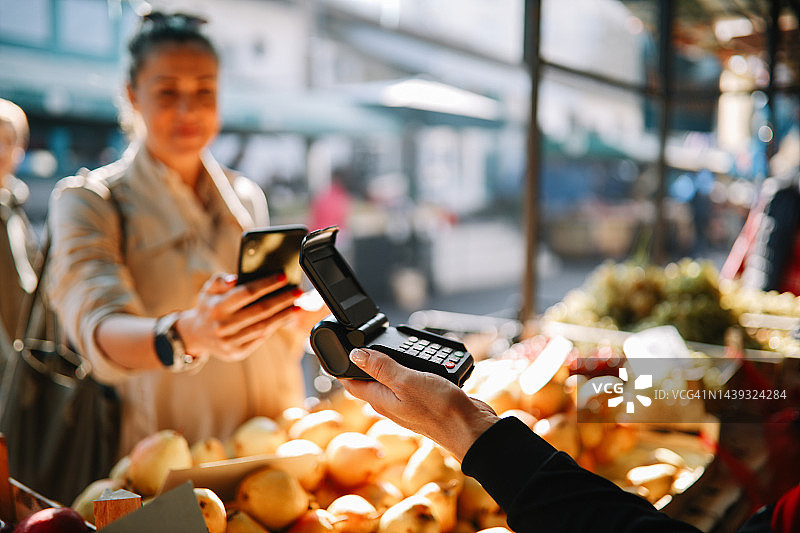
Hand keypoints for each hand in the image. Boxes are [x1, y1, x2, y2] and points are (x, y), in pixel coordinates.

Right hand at [176, 272, 300, 361]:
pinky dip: (275, 327)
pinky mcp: (237, 352)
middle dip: (282, 300)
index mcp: (217, 307)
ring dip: (283, 315)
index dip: (267, 284)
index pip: (247, 293)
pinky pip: (261, 338)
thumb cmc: (208, 308)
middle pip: (260, 310)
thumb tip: (236, 279)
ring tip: (297, 306)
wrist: (196, 335)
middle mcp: (224, 325)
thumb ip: (220, 280)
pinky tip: (286, 318)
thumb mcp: (208, 290)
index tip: (283, 276)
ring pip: (263, 326)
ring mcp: (230, 341)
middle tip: (298, 291)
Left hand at [340, 348, 498, 461]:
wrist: (469, 428)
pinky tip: (416, 360)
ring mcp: (407, 402)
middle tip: (359, 342)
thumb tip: (355, 355)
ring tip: (385, 346)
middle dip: (364, 362)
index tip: (333, 351)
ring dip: (388, 363)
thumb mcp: (405, 381)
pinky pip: (410, 381)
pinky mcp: (424, 400)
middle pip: (369, 379)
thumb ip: (381, 367)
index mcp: (380, 399)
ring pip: (391, 379)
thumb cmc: (438, 408)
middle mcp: (390, 402)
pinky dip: (408, 368)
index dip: (340, 366)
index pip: (351, 382)